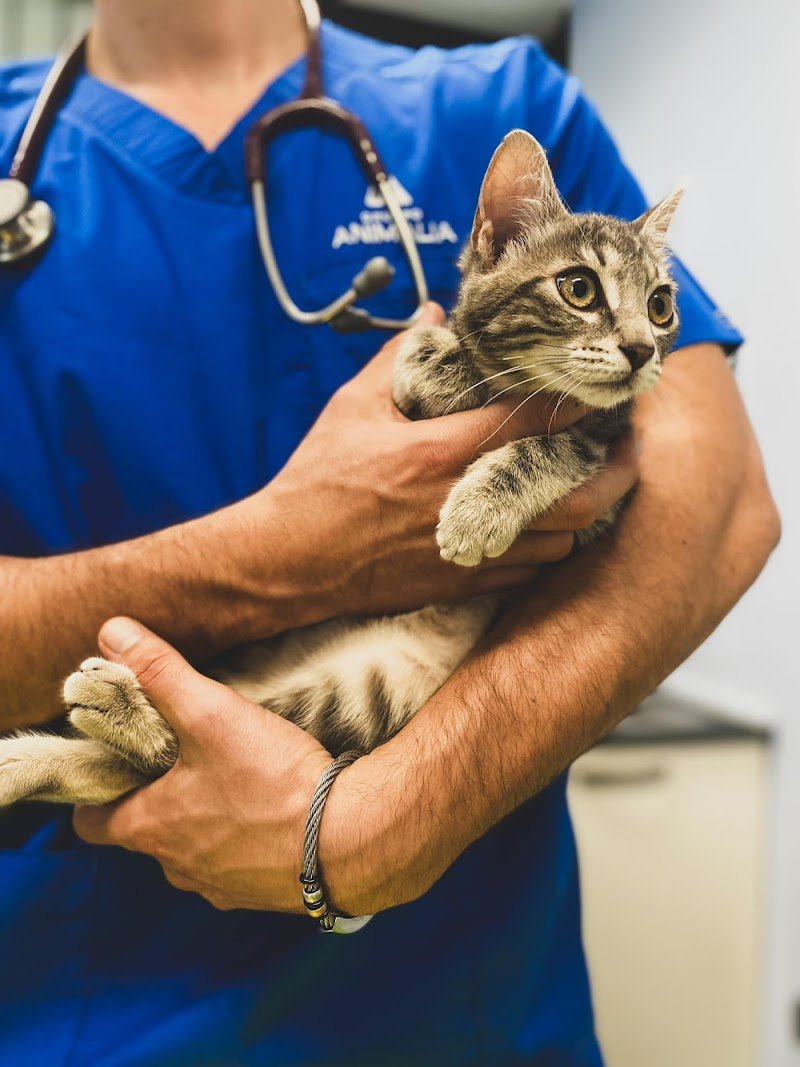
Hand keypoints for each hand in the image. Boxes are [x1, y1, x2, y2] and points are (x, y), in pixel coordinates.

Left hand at [73, 618, 333, 912]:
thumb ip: (160, 672)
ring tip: (231, 779)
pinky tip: (270, 811)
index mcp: (150, 828)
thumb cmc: (272, 781)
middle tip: (179, 756)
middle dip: (157, 797)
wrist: (348, 839)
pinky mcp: (262, 893)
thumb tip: (110, 632)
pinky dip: (245, 841)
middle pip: (145, 833)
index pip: (90, 823)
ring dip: (203, 821)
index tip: (115, 762)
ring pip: (192, 851)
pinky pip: (238, 866)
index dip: (96, 792)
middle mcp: (177, 867)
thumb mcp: (210, 713)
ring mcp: (220, 886)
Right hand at [241, 304, 640, 626]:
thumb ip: (399, 358)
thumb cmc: (317, 482)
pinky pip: (529, 573)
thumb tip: (431, 313)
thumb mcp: (352, 408)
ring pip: (560, 540)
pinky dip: (549, 550)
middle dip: (615, 471)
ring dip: (584, 513)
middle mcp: (466, 502)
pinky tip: (549, 531)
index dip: (576, 407)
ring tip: (594, 488)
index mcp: (442, 452)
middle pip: (572, 494)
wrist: (289, 560)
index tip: (599, 394)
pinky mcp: (460, 585)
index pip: (534, 424)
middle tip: (630, 449)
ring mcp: (469, 550)